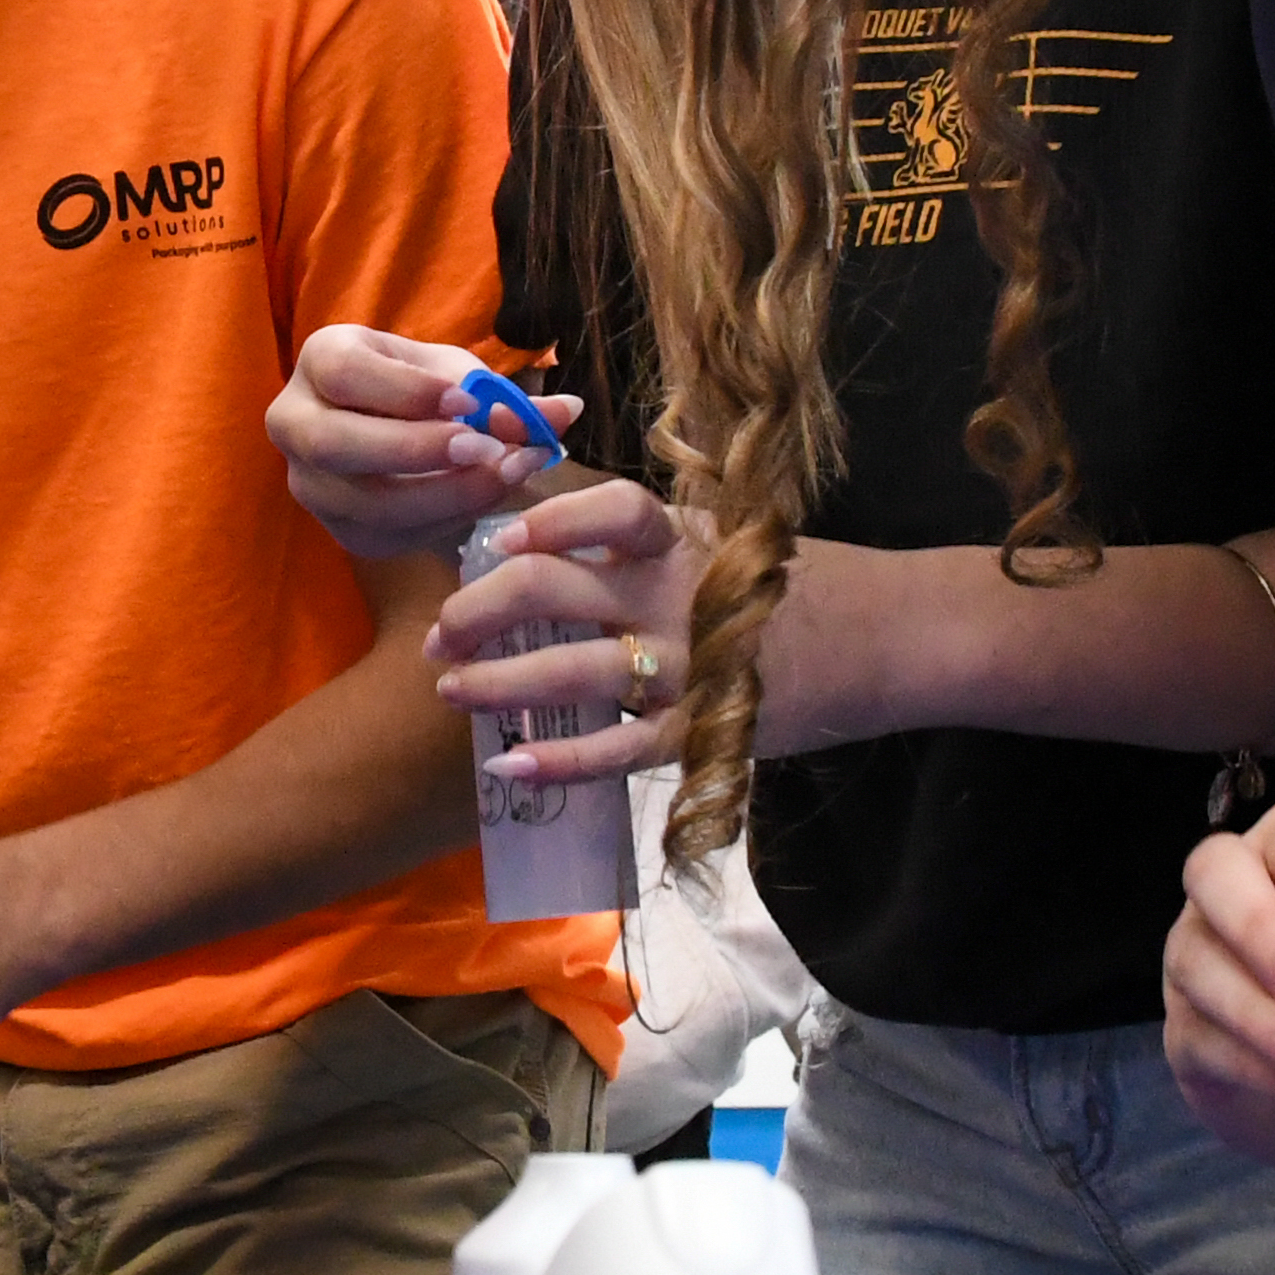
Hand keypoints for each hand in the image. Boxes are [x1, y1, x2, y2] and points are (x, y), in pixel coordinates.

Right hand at [263, 325, 581, 559]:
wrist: (401, 428)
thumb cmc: (429, 390)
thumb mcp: (462, 379)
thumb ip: (507, 396)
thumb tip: (569, 411)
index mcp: (321, 359)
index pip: (343, 372)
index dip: (404, 392)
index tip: (465, 401)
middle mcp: (294, 421)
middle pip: (334, 444)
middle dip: (415, 451)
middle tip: (484, 450)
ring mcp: (309, 482)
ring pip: (359, 502)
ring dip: (438, 495)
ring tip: (500, 477)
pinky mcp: (338, 529)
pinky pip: (384, 535)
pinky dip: (440, 522)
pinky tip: (482, 502)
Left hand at [426, 480, 702, 781]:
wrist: (831, 649)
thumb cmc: (720, 592)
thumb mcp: (676, 546)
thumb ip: (603, 537)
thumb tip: (500, 530)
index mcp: (667, 542)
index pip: (617, 510)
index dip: (554, 521)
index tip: (500, 541)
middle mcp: (672, 598)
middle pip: (557, 590)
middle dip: (479, 610)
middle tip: (444, 634)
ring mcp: (681, 666)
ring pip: (571, 673)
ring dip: (497, 683)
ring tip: (452, 689)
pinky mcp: (689, 730)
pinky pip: (617, 750)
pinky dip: (560, 763)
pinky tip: (509, 764)